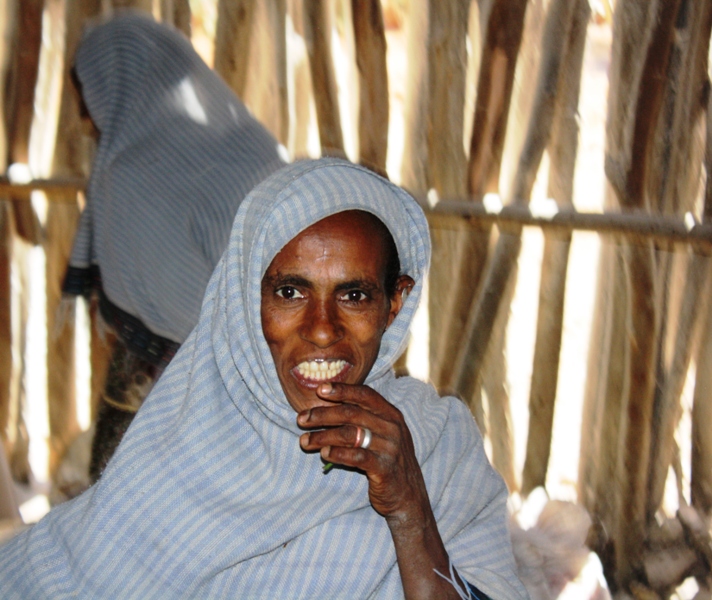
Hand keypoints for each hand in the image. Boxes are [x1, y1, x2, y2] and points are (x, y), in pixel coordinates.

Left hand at [297, 382, 430, 522]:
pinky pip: (357, 456)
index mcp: (391, 414)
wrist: (408, 496)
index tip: (320, 389)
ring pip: (350, 434)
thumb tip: (326, 406)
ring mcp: (390, 448)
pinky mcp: (384, 468)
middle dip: (322, 415)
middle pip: (352, 413)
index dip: (342, 390)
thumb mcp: (382, 434)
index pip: (365, 394)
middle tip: (301, 419)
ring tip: (305, 441)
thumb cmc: (387, 460)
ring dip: (323, 436)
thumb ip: (363, 419)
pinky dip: (337, 453)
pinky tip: (324, 453)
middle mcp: (392, 428)